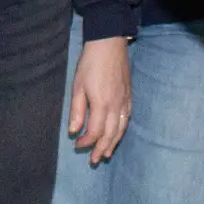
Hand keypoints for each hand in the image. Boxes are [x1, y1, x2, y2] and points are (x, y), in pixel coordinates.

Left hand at [69, 36, 131, 163]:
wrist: (109, 43)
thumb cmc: (90, 63)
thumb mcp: (78, 86)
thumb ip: (77, 110)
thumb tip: (74, 131)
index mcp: (102, 104)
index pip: (95, 131)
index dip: (86, 141)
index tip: (77, 145)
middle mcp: (116, 106)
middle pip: (110, 134)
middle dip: (101, 148)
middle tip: (94, 160)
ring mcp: (125, 101)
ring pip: (121, 129)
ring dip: (113, 143)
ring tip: (106, 154)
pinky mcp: (129, 96)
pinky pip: (127, 119)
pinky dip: (122, 130)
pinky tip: (117, 134)